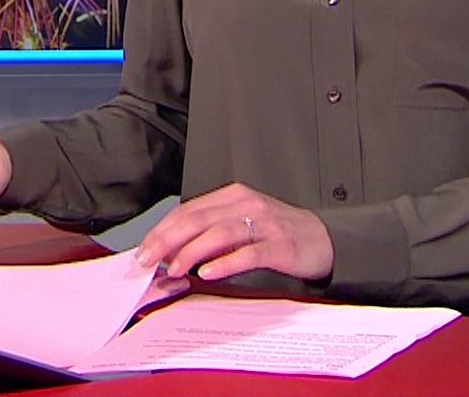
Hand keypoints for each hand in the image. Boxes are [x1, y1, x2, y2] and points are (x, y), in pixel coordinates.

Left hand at [133, 183, 333, 282]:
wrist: (324, 239)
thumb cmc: (278, 233)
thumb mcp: (241, 224)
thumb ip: (210, 234)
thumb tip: (172, 254)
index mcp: (232, 196)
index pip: (188, 210)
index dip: (163, 230)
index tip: (144, 249)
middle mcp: (246, 204)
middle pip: (197, 219)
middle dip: (167, 240)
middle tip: (148, 260)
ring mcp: (264, 224)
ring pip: (219, 233)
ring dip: (192, 252)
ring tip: (174, 269)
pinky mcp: (280, 245)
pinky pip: (248, 253)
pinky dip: (225, 263)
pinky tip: (208, 273)